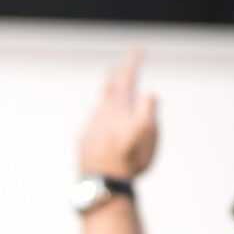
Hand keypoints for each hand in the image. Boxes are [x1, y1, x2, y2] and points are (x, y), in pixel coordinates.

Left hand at [78, 50, 158, 179]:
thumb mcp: (147, 131)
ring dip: (109, 99)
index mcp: (119, 107)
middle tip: (123, 69)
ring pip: (100, 106)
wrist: (102, 183)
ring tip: (115, 97)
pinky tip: (105, 129)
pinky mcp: (85, 141)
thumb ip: (148, 107)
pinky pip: (94, 124)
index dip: (132, 63)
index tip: (138, 51)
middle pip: (108, 88)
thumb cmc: (129, 158)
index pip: (126, 77)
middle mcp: (102, 113)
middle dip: (117, 76)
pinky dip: (102, 121)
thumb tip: (147, 93)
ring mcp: (91, 127)